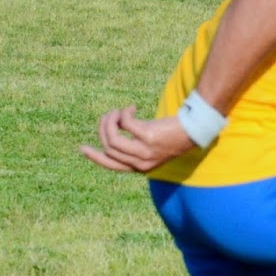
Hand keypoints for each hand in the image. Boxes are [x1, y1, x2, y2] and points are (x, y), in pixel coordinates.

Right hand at [81, 106, 195, 173]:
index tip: (82, 148)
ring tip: (118, 112)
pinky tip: (131, 108)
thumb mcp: (150, 143)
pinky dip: (123, 113)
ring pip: (112, 138)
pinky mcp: (148, 137)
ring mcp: (144, 151)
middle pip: (108, 147)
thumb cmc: (172, 135)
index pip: (111, 165)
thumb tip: (113, 128)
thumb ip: (133, 142)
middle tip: (110, 115)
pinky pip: (125, 125)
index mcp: (139, 167)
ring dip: (110, 121)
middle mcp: (141, 162)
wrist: (194, 130)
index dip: (94, 157)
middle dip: (104, 128)